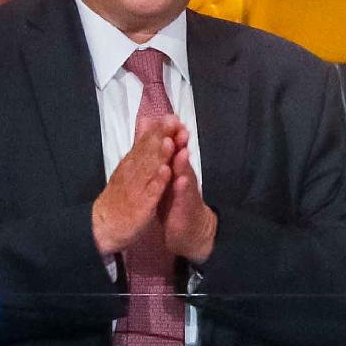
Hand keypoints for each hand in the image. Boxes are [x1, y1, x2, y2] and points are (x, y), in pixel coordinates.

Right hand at [92, 116, 178, 259]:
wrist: (104, 226)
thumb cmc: (120, 196)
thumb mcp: (129, 168)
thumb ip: (139, 146)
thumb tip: (145, 122)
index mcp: (130, 165)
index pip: (144, 144)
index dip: (157, 130)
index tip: (170, 116)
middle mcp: (132, 174)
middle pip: (147, 152)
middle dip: (160, 137)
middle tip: (173, 121)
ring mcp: (135, 189)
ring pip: (148, 170)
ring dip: (159, 156)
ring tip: (170, 141)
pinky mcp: (139, 206)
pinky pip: (149, 193)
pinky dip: (157, 182)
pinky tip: (166, 172)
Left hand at [159, 122, 216, 265]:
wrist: (189, 228)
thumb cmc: (175, 199)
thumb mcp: (166, 176)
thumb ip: (161, 157)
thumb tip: (156, 137)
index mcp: (174, 167)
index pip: (172, 148)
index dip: (170, 133)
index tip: (168, 117)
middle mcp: (182, 175)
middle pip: (181, 155)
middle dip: (180, 142)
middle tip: (179, 126)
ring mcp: (186, 190)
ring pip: (185, 173)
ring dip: (183, 162)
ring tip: (181, 149)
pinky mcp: (186, 206)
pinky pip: (184, 196)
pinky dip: (182, 188)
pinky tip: (181, 180)